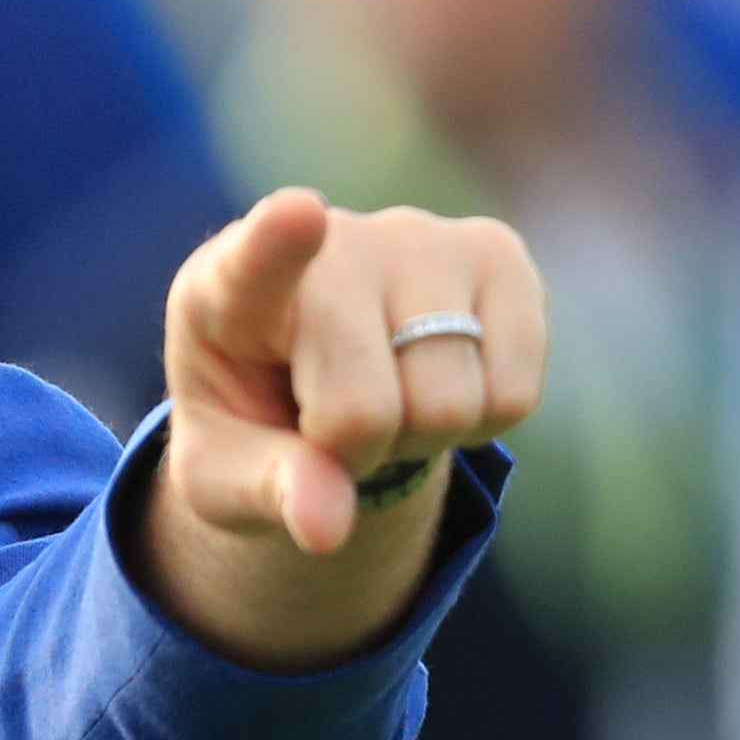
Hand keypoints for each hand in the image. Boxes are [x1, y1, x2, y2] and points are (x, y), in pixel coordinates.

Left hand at [145, 190, 545, 670]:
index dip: (278, 240)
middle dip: (354, 453)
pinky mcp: (496, 253)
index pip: (255, 261)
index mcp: (227, 287)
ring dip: (421, 437)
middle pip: (365, 409)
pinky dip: (482, 423)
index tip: (300, 213)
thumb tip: (329, 526)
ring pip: (450, 404)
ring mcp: (421, 237)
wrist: (318, 377)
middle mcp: (334, 243)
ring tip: (386, 395)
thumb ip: (266, 493)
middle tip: (330, 424)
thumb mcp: (224, 477)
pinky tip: (438, 380)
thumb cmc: (256, 420)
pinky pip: (515, 394)